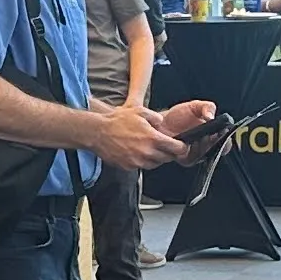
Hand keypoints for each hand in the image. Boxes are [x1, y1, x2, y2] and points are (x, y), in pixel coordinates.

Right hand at [95, 98, 210, 170]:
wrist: (98, 132)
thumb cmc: (117, 121)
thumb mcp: (139, 112)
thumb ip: (155, 117)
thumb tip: (162, 123)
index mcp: (152, 138)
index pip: (176, 148)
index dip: (182, 148)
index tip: (182, 146)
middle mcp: (147, 152)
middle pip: (167, 158)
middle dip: (168, 152)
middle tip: (164, 146)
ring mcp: (137, 161)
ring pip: (155, 164)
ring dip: (156, 157)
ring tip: (149, 147)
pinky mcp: (129, 167)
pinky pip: (142, 166)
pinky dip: (143, 161)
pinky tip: (137, 151)